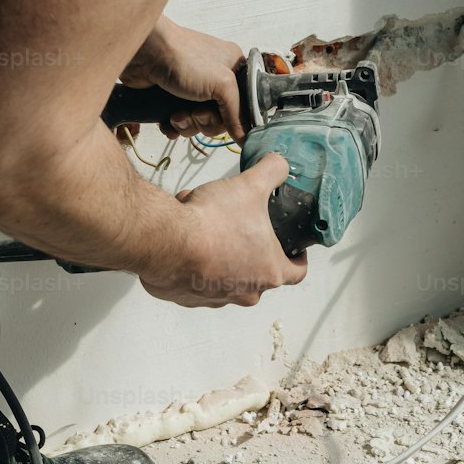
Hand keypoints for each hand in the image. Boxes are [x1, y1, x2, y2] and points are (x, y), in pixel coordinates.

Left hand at [120, 18, 247, 141]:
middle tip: (196, 112)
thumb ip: (237, 113)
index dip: (234, 118)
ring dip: (187, 125)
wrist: (144, 53)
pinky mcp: (172, 98)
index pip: (244, 104)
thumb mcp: (222, 83)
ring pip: (199, 123)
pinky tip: (167, 120)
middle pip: (220, 117)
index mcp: (233, 68)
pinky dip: (173, 126)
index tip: (223, 120)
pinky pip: (180, 123)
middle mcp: (214, 79)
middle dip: (206, 121)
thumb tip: (246, 138)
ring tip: (176, 114)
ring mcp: (193, 89)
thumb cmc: (185, 58)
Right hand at [138, 153, 306, 307]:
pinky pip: (195, 278)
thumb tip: (279, 164)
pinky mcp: (187, 297)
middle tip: (241, 224)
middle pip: (257, 273)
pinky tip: (184, 236)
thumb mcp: (251, 185)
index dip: (297, 257)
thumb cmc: (213, 223)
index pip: (296, 272)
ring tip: (204, 221)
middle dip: (249, 247)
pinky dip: (193, 260)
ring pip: (224, 274)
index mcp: (269, 271)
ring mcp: (215, 298)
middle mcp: (245, 292)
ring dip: (219, 250)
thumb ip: (273, 171)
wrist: (167, 243)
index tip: (292, 248)